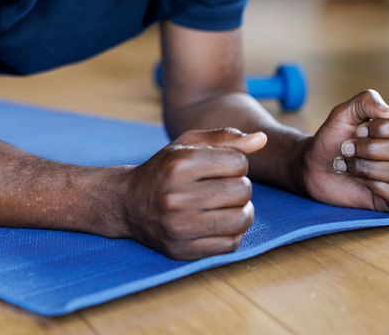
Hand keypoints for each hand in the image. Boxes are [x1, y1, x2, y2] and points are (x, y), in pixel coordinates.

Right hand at [121, 128, 265, 259]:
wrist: (127, 203)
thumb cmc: (165, 169)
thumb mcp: (187, 145)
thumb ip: (224, 138)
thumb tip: (262, 139)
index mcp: (179, 164)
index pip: (239, 162)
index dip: (236, 163)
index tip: (221, 168)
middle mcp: (177, 196)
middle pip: (243, 190)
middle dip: (239, 187)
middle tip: (223, 188)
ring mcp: (178, 226)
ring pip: (241, 219)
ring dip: (242, 211)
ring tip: (228, 206)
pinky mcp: (182, 250)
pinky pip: (230, 244)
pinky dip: (233, 233)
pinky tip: (220, 222)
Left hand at [298, 90, 388, 211]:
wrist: (312, 165)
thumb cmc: (331, 139)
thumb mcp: (343, 113)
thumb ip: (366, 101)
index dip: (383, 128)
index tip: (358, 130)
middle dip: (370, 149)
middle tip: (346, 148)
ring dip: (367, 168)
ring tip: (346, 165)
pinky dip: (375, 186)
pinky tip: (359, 182)